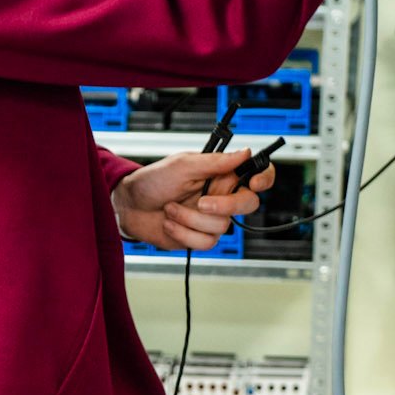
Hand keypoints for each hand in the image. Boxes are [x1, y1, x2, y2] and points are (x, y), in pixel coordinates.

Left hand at [112, 148, 274, 253]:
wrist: (129, 207)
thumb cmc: (152, 181)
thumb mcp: (182, 165)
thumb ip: (216, 162)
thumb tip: (246, 152)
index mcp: (221, 175)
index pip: (256, 174)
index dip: (264, 179)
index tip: (254, 183)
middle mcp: (220, 196)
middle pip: (247, 204)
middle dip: (225, 206)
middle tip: (202, 202)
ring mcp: (211, 218)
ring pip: (222, 226)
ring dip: (190, 218)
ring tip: (170, 208)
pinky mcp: (199, 237)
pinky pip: (206, 242)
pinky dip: (183, 233)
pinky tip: (169, 223)